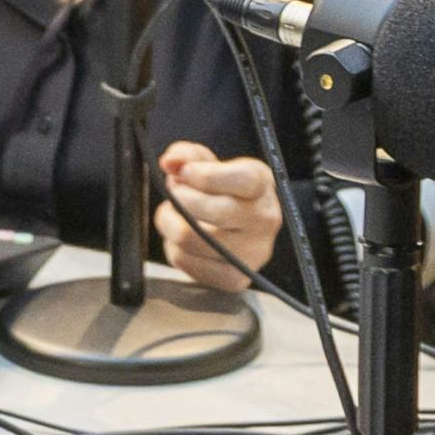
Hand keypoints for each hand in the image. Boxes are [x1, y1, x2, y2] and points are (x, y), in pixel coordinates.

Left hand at [152, 143, 283, 294]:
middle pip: (209, 210)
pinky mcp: (234, 279)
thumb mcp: (208, 163)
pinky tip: (184, 238)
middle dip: (180, 198)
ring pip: (190, 237)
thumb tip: (171, 162)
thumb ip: (187, 155)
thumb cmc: (221, 191)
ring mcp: (252, 253)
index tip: (184, 172)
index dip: (204, 175)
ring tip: (176, 214)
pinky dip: (173, 247)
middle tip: (177, 193)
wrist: (238, 228)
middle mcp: (264, 220)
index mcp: (262, 185)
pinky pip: (185, 261)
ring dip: (170, 222)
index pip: (240, 179)